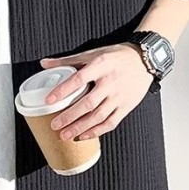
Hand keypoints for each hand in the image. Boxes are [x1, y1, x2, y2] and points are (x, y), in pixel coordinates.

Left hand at [39, 43, 154, 140]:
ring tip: (65, 135)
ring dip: (80, 127)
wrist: (144, 60)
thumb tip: (44, 64)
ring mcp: (119, 96)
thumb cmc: (116, 56)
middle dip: (69, 116)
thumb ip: (68, 60)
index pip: (78, 80)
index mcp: (100, 66)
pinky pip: (110, 122)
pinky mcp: (126, 106)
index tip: (49, 100)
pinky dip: (96, 131)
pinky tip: (84, 136)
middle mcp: (110, 82)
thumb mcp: (92, 53)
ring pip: (98, 116)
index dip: (63, 91)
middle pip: (87, 103)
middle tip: (55, 125)